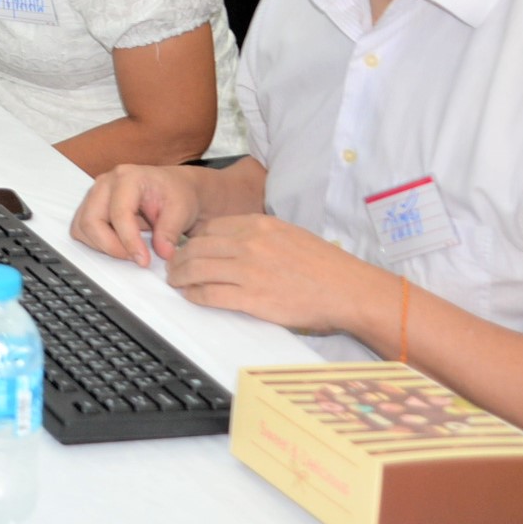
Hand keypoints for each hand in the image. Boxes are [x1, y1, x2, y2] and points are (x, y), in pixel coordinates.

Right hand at [70, 163, 213, 266]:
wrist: (174, 189)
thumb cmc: (176, 194)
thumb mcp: (182, 210)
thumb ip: (170, 231)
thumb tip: (162, 252)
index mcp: (128, 177)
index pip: (119, 213)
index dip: (129, 241)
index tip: (143, 260)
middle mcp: (106, 183)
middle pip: (91, 220)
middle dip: (110, 246)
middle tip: (134, 258)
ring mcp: (95, 194)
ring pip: (82, 227)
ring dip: (102, 245)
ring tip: (128, 251)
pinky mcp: (91, 207)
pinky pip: (82, 230)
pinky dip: (96, 243)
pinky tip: (119, 244)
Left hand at [164, 212, 384, 335]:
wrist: (349, 290)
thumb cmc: (325, 266)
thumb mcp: (290, 235)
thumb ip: (260, 236)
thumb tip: (234, 243)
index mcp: (259, 225)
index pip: (210, 229)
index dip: (193, 240)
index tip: (187, 249)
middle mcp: (250, 244)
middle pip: (197, 248)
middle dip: (179, 258)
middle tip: (173, 267)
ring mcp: (249, 271)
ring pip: (197, 270)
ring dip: (180, 277)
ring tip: (176, 282)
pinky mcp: (252, 298)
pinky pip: (211, 295)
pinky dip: (195, 295)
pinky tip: (191, 296)